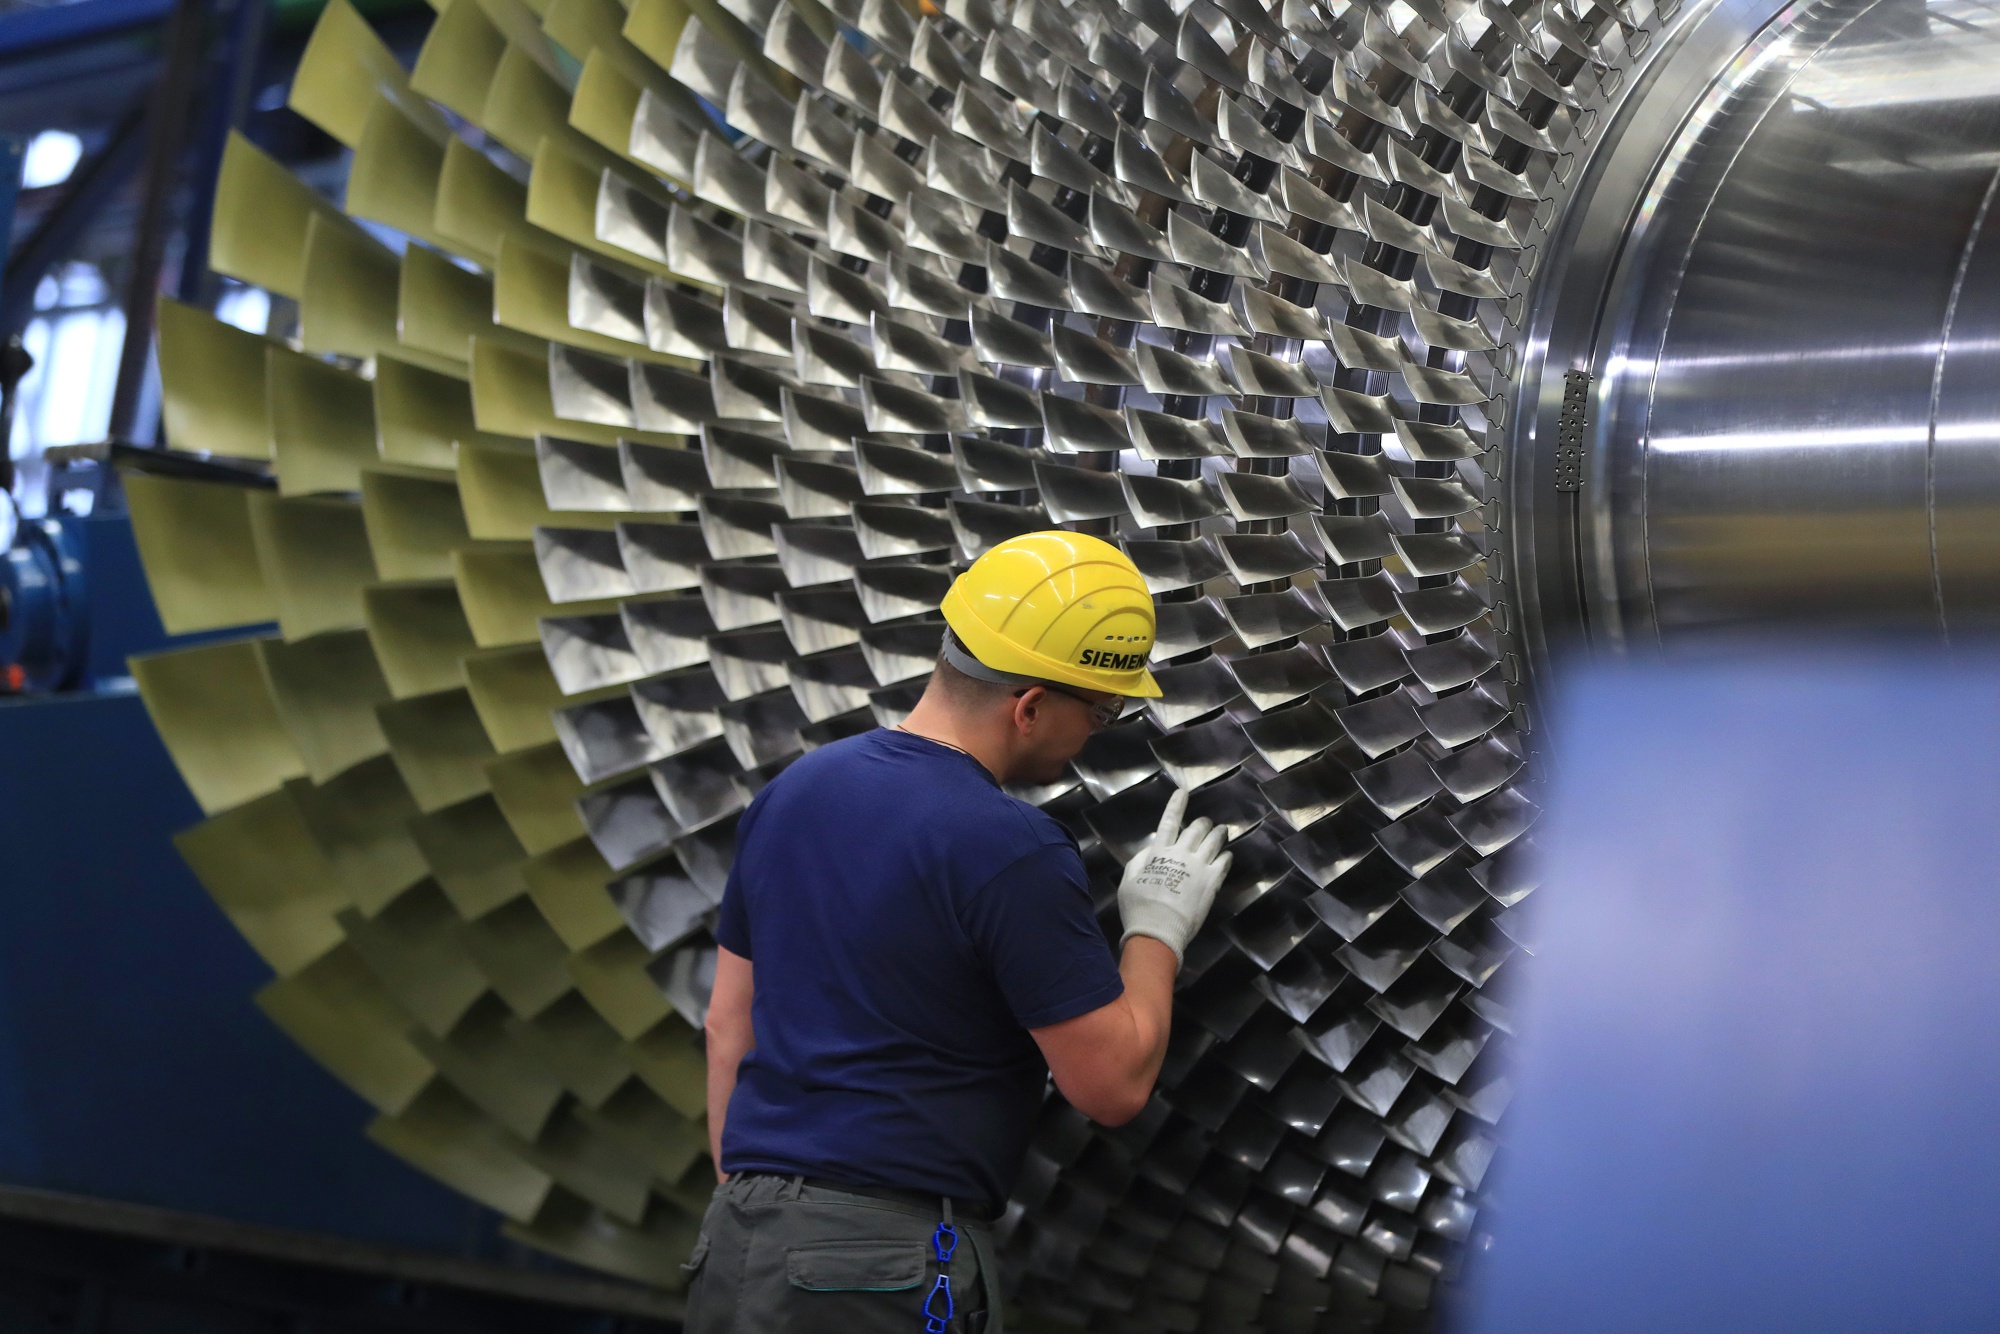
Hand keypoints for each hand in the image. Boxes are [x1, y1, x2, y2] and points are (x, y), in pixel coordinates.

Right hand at [1117, 788, 1230, 964]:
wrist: (1158, 930)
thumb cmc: (1138, 908)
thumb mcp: (1127, 882)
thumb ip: (1138, 862)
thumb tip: (1149, 850)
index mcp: (1158, 852)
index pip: (1169, 821)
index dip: (1176, 805)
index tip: (1183, 792)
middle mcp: (1181, 854)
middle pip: (1196, 829)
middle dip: (1202, 823)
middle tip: (1207, 822)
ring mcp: (1199, 866)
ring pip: (1213, 842)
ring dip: (1218, 834)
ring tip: (1223, 830)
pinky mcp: (1212, 881)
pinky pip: (1223, 862)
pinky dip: (1226, 855)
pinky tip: (1228, 854)